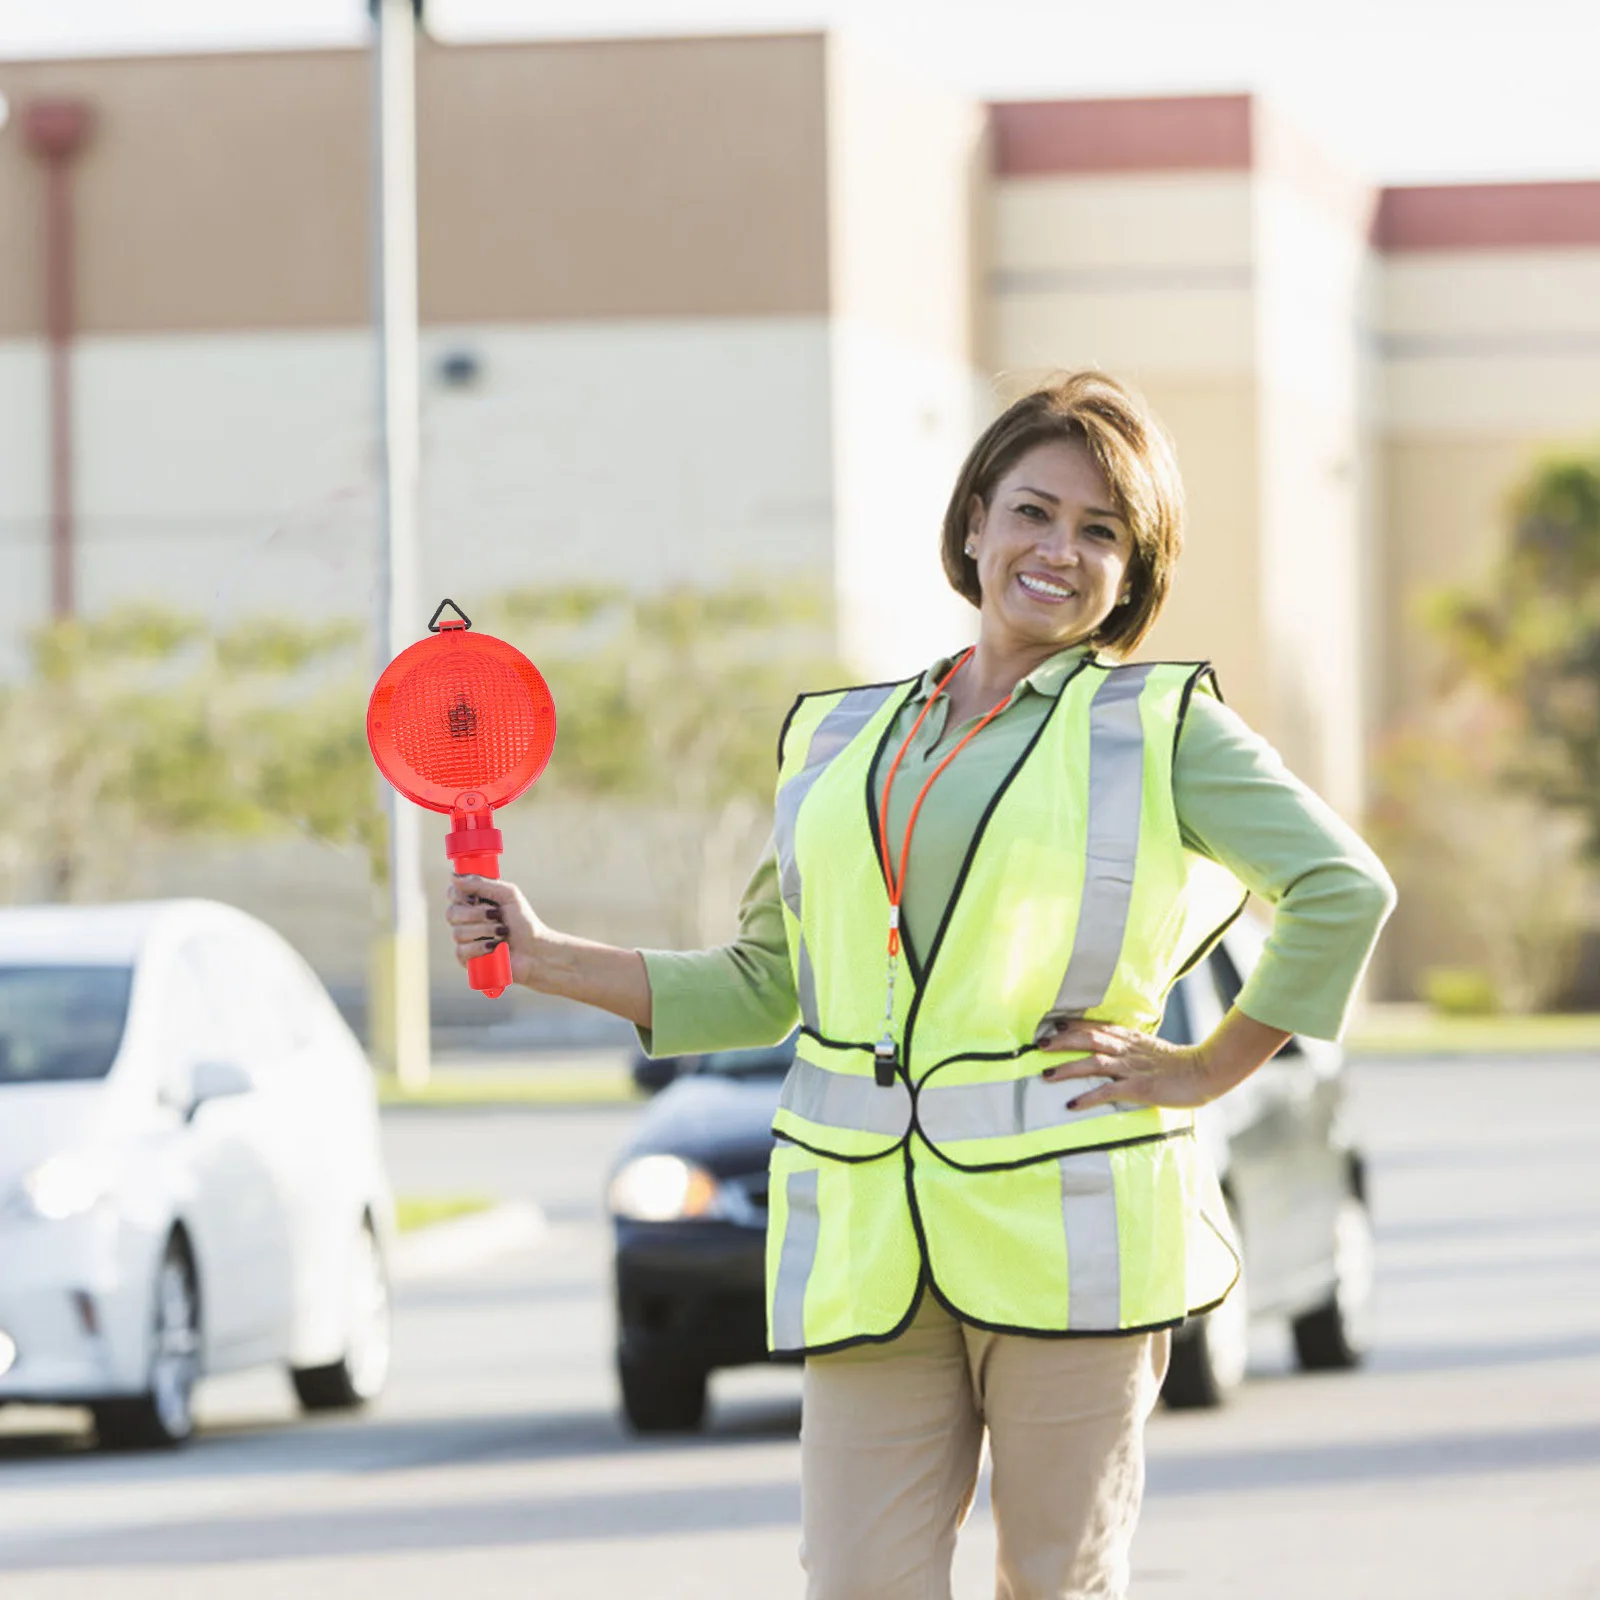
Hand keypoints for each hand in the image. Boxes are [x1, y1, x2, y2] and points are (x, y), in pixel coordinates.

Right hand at [445, 874, 546, 989]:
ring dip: (484, 930)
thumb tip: (453, 877)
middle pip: (451, 913)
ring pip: (458, 932)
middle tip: (496, 915)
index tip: (475, 898)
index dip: (459, 895)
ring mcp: (465, 940)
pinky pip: (461, 951)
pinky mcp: (467, 959)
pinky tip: (494, 947)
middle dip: (476, 914)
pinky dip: (481, 947)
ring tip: (502, 932)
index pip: (452, 894)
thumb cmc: (523, 921)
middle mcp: (466, 920)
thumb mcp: (507, 894)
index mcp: (474, 902)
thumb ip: (482, 884)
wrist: (534, 949)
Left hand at [1037, 1020, 1216, 1110]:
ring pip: (1093, 1063)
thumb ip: (1132, 1048)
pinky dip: (1087, 1097)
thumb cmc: (1179, 1064)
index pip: (1097, 1027)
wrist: (1205, 1071)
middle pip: (1089, 1039)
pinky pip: (1108, 1091)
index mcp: (1131, 1038)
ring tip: (1046, 1073)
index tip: (1053, 1024)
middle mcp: (1127, 1049)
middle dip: (1062, 1041)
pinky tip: (1071, 1104)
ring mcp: (1132, 1068)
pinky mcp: (1138, 1088)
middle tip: (1039, 1044)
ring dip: (1067, 1067)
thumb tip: (1113, 1050)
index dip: (1074, 1025)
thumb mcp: (1151, 1049)